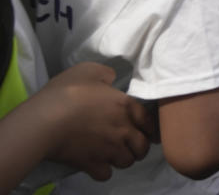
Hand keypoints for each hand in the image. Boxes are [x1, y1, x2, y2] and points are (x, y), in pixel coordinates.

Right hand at [38, 62, 155, 179]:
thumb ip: (106, 75)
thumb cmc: (68, 92)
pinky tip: (98, 165)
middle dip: (139, 147)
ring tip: (114, 154)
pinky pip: (106, 174)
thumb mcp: (89, 70)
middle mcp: (123, 130)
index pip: (149, 121)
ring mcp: (109, 150)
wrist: (45, 121)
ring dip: (123, 159)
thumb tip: (112, 80)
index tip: (144, 129)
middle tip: (130, 145)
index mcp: (126, 106)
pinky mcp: (92, 165)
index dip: (148, 126)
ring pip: (127, 162)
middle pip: (142, 147)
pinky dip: (103, 171)